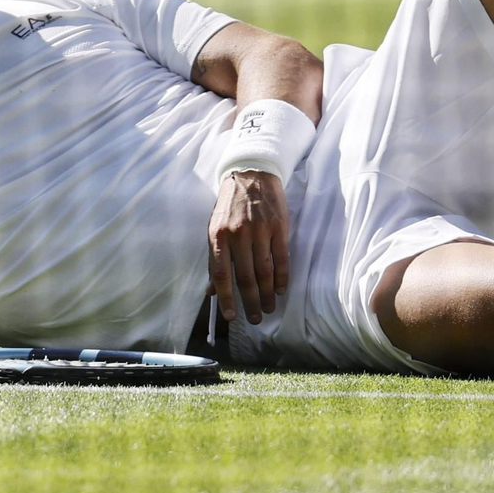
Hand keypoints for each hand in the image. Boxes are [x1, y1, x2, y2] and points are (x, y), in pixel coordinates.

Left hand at [207, 170, 289, 325]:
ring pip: (264, 270)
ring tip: (268, 308)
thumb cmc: (230, 204)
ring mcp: (259, 230)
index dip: (226, 298)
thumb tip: (211, 290)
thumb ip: (214, 258)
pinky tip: (280, 289)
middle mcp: (238, 235)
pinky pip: (281, 257)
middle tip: (254, 318)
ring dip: (267, 293)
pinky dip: (281, 276)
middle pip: (245, 277)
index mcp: (218, 236)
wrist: (251, 173)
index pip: (221, 275)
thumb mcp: (215, 228)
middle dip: (250, 302)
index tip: (231, 316)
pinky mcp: (278, 226)